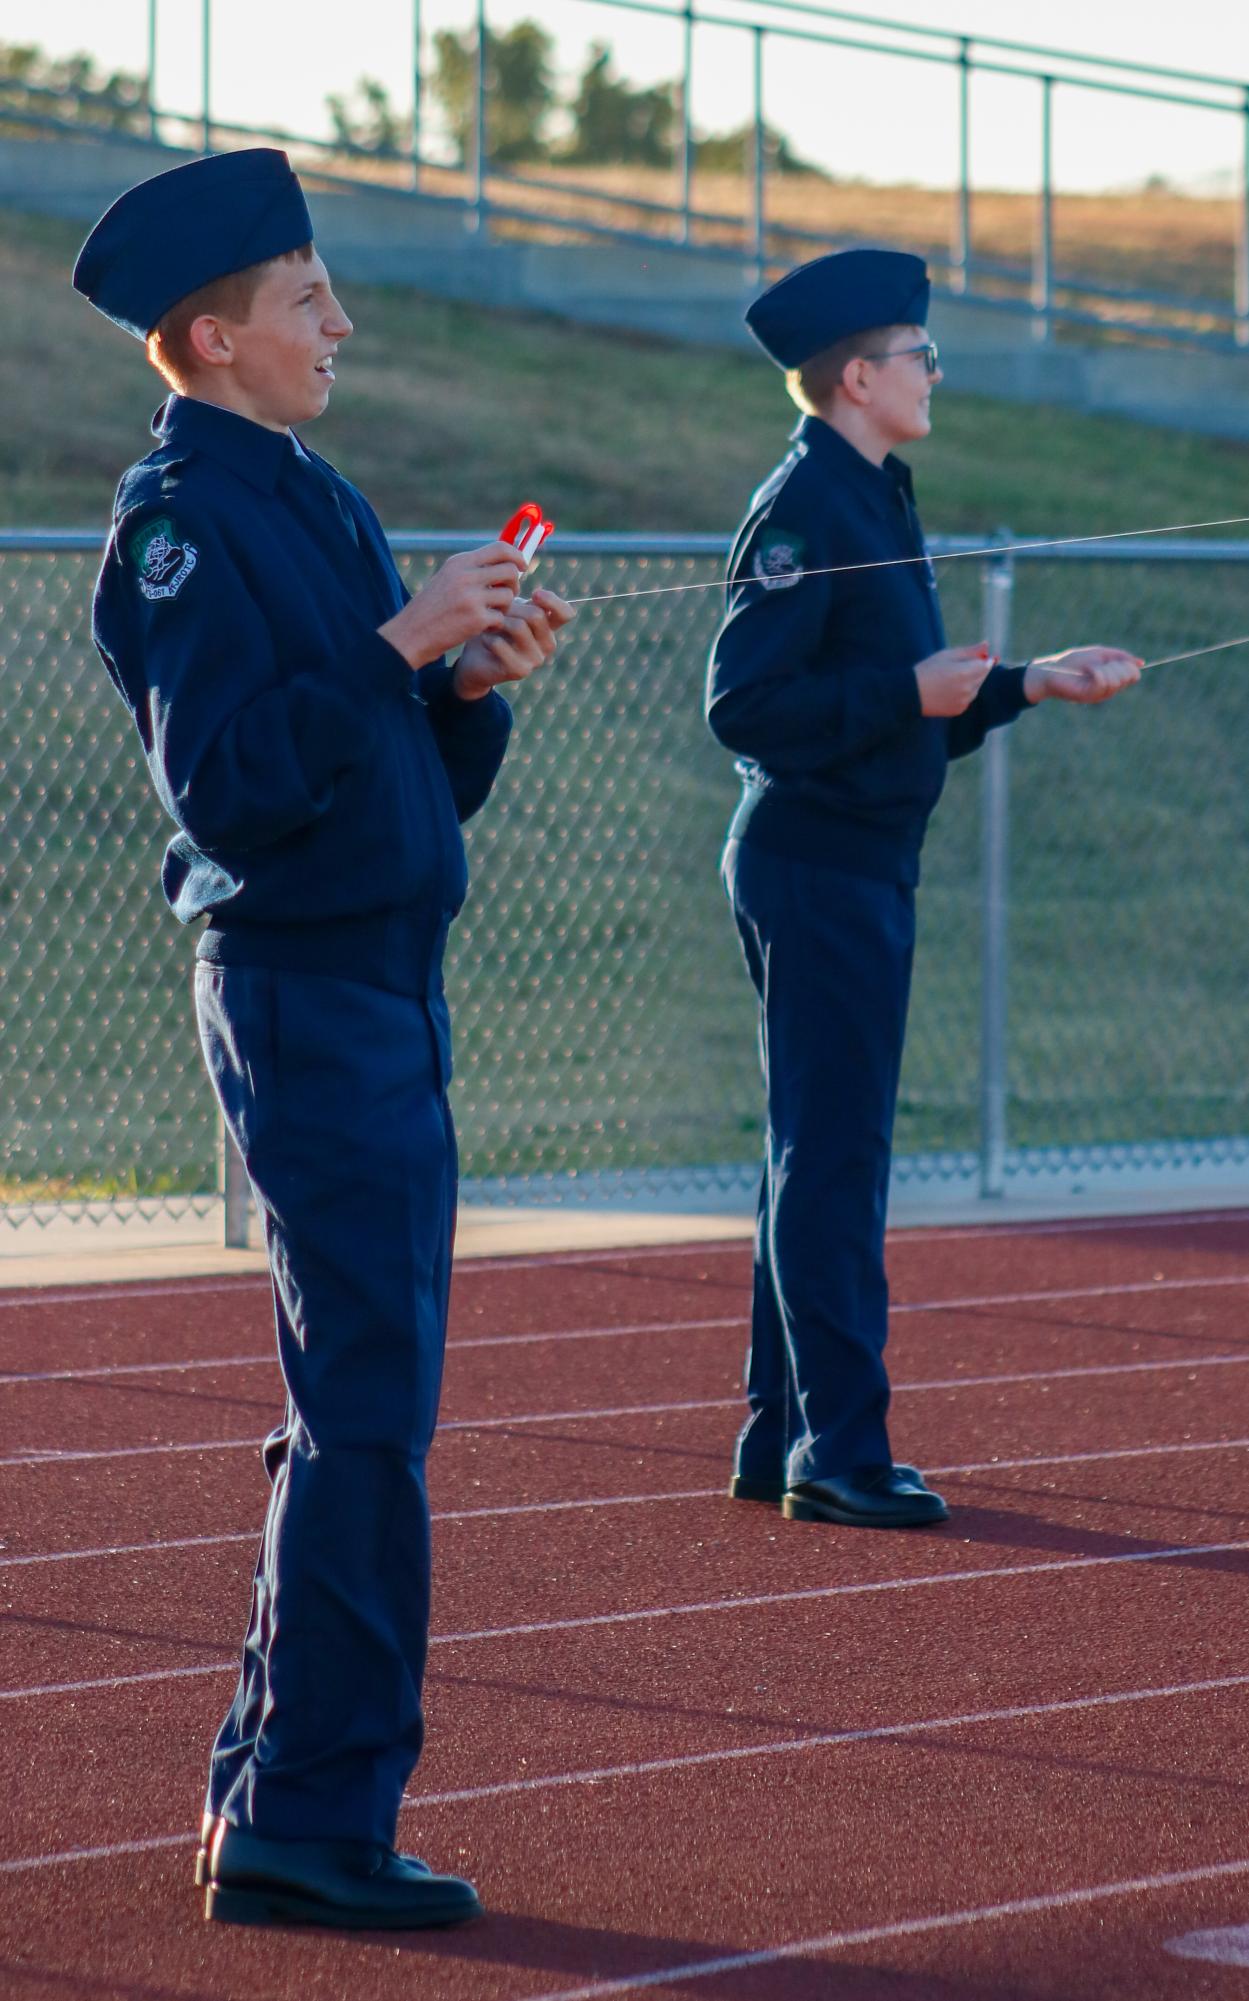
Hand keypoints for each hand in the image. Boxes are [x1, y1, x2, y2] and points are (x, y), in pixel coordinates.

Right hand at [379, 542, 527, 669]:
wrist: (412, 633)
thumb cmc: (433, 607)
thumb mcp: (449, 578)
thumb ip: (474, 568)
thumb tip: (508, 560)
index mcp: (460, 562)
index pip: (500, 548)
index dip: (517, 556)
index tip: (522, 566)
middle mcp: (466, 575)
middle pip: (510, 571)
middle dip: (514, 584)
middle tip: (506, 595)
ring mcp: (472, 597)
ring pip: (509, 596)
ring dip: (505, 607)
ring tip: (490, 613)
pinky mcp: (476, 619)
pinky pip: (501, 617)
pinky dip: (496, 624)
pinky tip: (483, 627)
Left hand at [451, 587, 575, 700]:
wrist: (477, 659)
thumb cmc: (494, 628)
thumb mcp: (508, 608)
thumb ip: (519, 595)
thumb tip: (522, 571)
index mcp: (549, 626)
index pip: (566, 613)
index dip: (552, 601)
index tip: (534, 593)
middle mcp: (547, 644)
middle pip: (536, 615)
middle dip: (511, 607)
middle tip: (496, 608)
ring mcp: (536, 659)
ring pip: (519, 627)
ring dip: (499, 621)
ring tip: (490, 622)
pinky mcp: (520, 670)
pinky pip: (502, 645)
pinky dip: (489, 637)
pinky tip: (484, 638)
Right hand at [914, 643, 996, 717]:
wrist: (911, 694)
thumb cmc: (927, 670)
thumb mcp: (947, 655)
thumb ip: (970, 651)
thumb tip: (987, 645)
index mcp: (965, 672)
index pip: (986, 665)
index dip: (985, 659)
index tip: (981, 656)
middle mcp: (967, 688)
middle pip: (982, 676)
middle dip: (976, 669)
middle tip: (957, 666)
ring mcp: (964, 701)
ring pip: (976, 688)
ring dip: (970, 681)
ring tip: (950, 678)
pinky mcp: (959, 709)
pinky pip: (968, 698)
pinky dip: (963, 693)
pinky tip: (948, 689)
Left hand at [1024, 646, 1142, 704]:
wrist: (1051, 670)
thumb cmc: (1073, 661)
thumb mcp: (1100, 653)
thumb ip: (1120, 656)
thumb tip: (1141, 662)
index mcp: (1112, 680)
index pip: (1133, 676)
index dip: (1128, 665)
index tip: (1113, 659)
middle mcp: (1108, 690)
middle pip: (1128, 677)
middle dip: (1116, 665)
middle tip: (1098, 664)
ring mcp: (1099, 695)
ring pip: (1116, 680)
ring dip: (1104, 668)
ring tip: (1090, 668)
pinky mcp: (1089, 696)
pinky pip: (1103, 683)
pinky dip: (1097, 672)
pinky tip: (1088, 671)